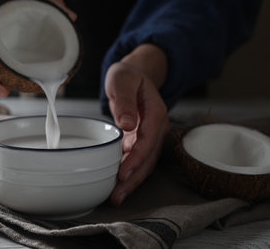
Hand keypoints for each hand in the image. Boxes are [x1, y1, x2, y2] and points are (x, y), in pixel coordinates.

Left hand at [104, 44, 169, 204]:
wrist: (133, 76)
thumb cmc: (127, 77)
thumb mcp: (122, 80)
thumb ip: (125, 101)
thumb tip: (127, 124)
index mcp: (155, 112)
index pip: (148, 139)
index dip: (136, 158)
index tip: (123, 173)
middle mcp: (157, 127)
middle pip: (148, 157)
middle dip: (134, 178)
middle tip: (117, 195)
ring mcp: (151, 135)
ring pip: (144, 163)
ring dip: (131, 181)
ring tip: (115, 196)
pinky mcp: (142, 140)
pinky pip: (137, 159)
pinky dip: (128, 172)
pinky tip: (116, 184)